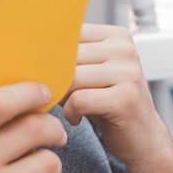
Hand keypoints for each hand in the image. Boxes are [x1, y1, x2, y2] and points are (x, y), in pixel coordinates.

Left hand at [60, 24, 172, 165]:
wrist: (143, 137)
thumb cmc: (110, 103)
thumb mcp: (92, 72)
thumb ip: (71, 56)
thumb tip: (29, 51)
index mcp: (116, 36)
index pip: (69, 34)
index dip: (52, 56)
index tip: (49, 73)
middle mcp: (124, 49)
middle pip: (68, 56)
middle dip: (55, 78)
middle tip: (56, 94)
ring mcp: (129, 72)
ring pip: (72, 78)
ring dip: (62, 97)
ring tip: (69, 106)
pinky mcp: (126, 98)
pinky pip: (79, 100)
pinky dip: (71, 112)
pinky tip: (77, 117)